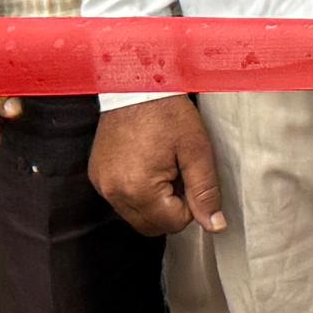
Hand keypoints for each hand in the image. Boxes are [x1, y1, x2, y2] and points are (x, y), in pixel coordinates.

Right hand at [91, 95, 226, 237]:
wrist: (137, 85)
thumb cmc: (168, 114)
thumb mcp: (196, 151)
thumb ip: (205, 192)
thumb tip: (215, 226)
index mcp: (138, 189)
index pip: (173, 224)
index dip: (190, 204)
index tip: (188, 175)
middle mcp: (114, 192)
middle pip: (152, 226)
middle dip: (171, 207)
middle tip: (178, 173)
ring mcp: (102, 185)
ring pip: (136, 216)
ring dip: (154, 202)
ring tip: (163, 167)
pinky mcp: (98, 177)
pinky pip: (122, 200)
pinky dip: (137, 192)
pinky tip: (146, 165)